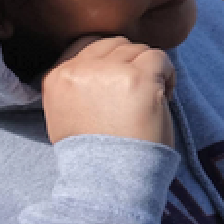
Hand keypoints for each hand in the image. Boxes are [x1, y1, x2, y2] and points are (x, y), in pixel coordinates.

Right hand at [39, 35, 176, 147]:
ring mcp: (110, 71)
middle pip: (114, 44)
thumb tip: (99, 65)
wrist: (109, 180)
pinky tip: (165, 96)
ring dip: (149, 70)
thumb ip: (72, 86)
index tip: (119, 79)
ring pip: (138, 50)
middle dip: (129, 63)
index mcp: (56, 78)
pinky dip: (167, 74)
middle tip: (137, 91)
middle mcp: (79, 70)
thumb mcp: (62, 116)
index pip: (85, 44)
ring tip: (151, 98)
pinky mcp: (139, 78)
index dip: (108, 59)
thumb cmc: (92, 155)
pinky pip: (160, 57)